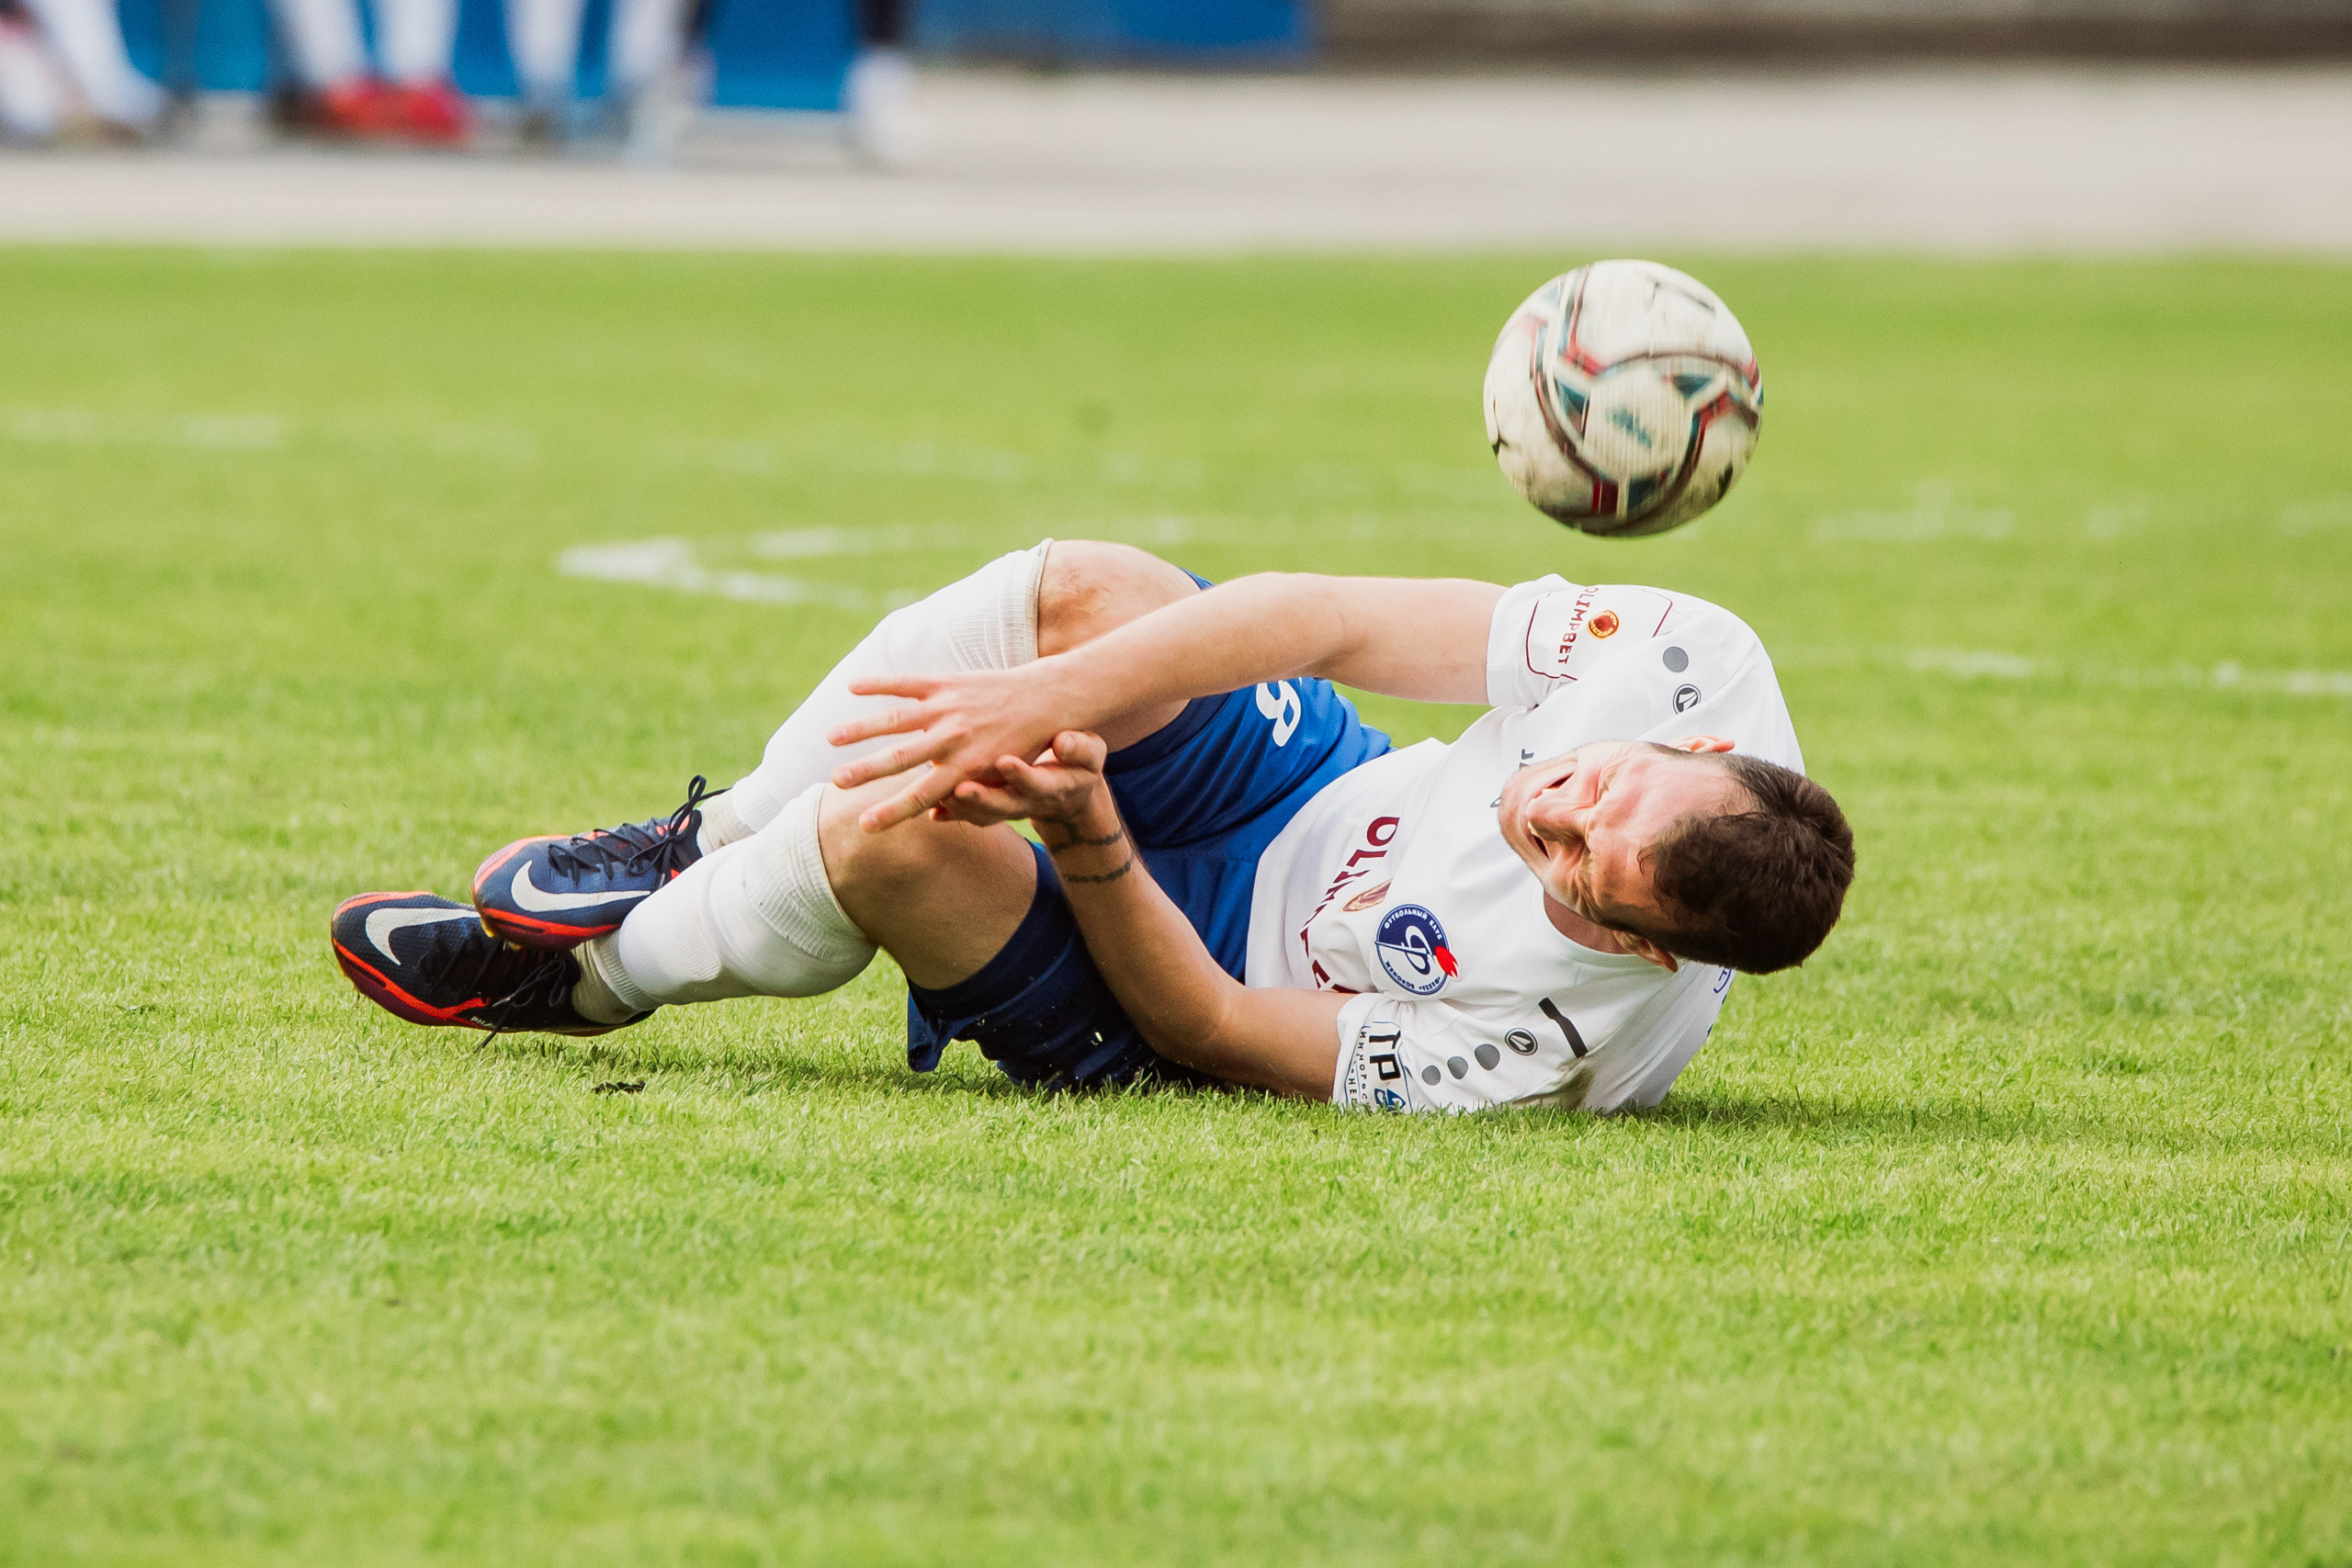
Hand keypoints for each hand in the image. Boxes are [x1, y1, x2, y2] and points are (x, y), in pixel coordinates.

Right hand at [827, 667, 1082, 831]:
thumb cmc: (1022, 748)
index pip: (922, 795)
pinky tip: (852, 686)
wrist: (1048, 700)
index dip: (892, 811)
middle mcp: (955, 739)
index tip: (864, 825)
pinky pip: (907, 683)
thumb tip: (930, 819)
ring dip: (861, 729)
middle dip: (867, 771)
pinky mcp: (948, 683)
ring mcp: (949, 708)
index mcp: (967, 768)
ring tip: (831, 738)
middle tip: (836, 782)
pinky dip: (879, 683)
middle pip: (902, 757)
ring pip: (897, 720)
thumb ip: (965, 797)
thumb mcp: (999, 781)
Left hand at [932, 731, 1111, 830]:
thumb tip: (1063, 742)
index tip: (1005, 761)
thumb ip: (1079, 749)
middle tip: (960, 789)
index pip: (1036, 783)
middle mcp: (1027, 802)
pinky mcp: (991, 810)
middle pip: (1002, 806)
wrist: (1069, 789)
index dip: (1021, 775)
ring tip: (938, 795)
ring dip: (959, 807)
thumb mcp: (1090, 754)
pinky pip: (970, 816)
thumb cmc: (1079, 762)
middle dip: (981, 799)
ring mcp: (1007, 808)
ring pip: (982, 814)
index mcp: (1053, 787)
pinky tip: (933, 811)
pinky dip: (952, 814)